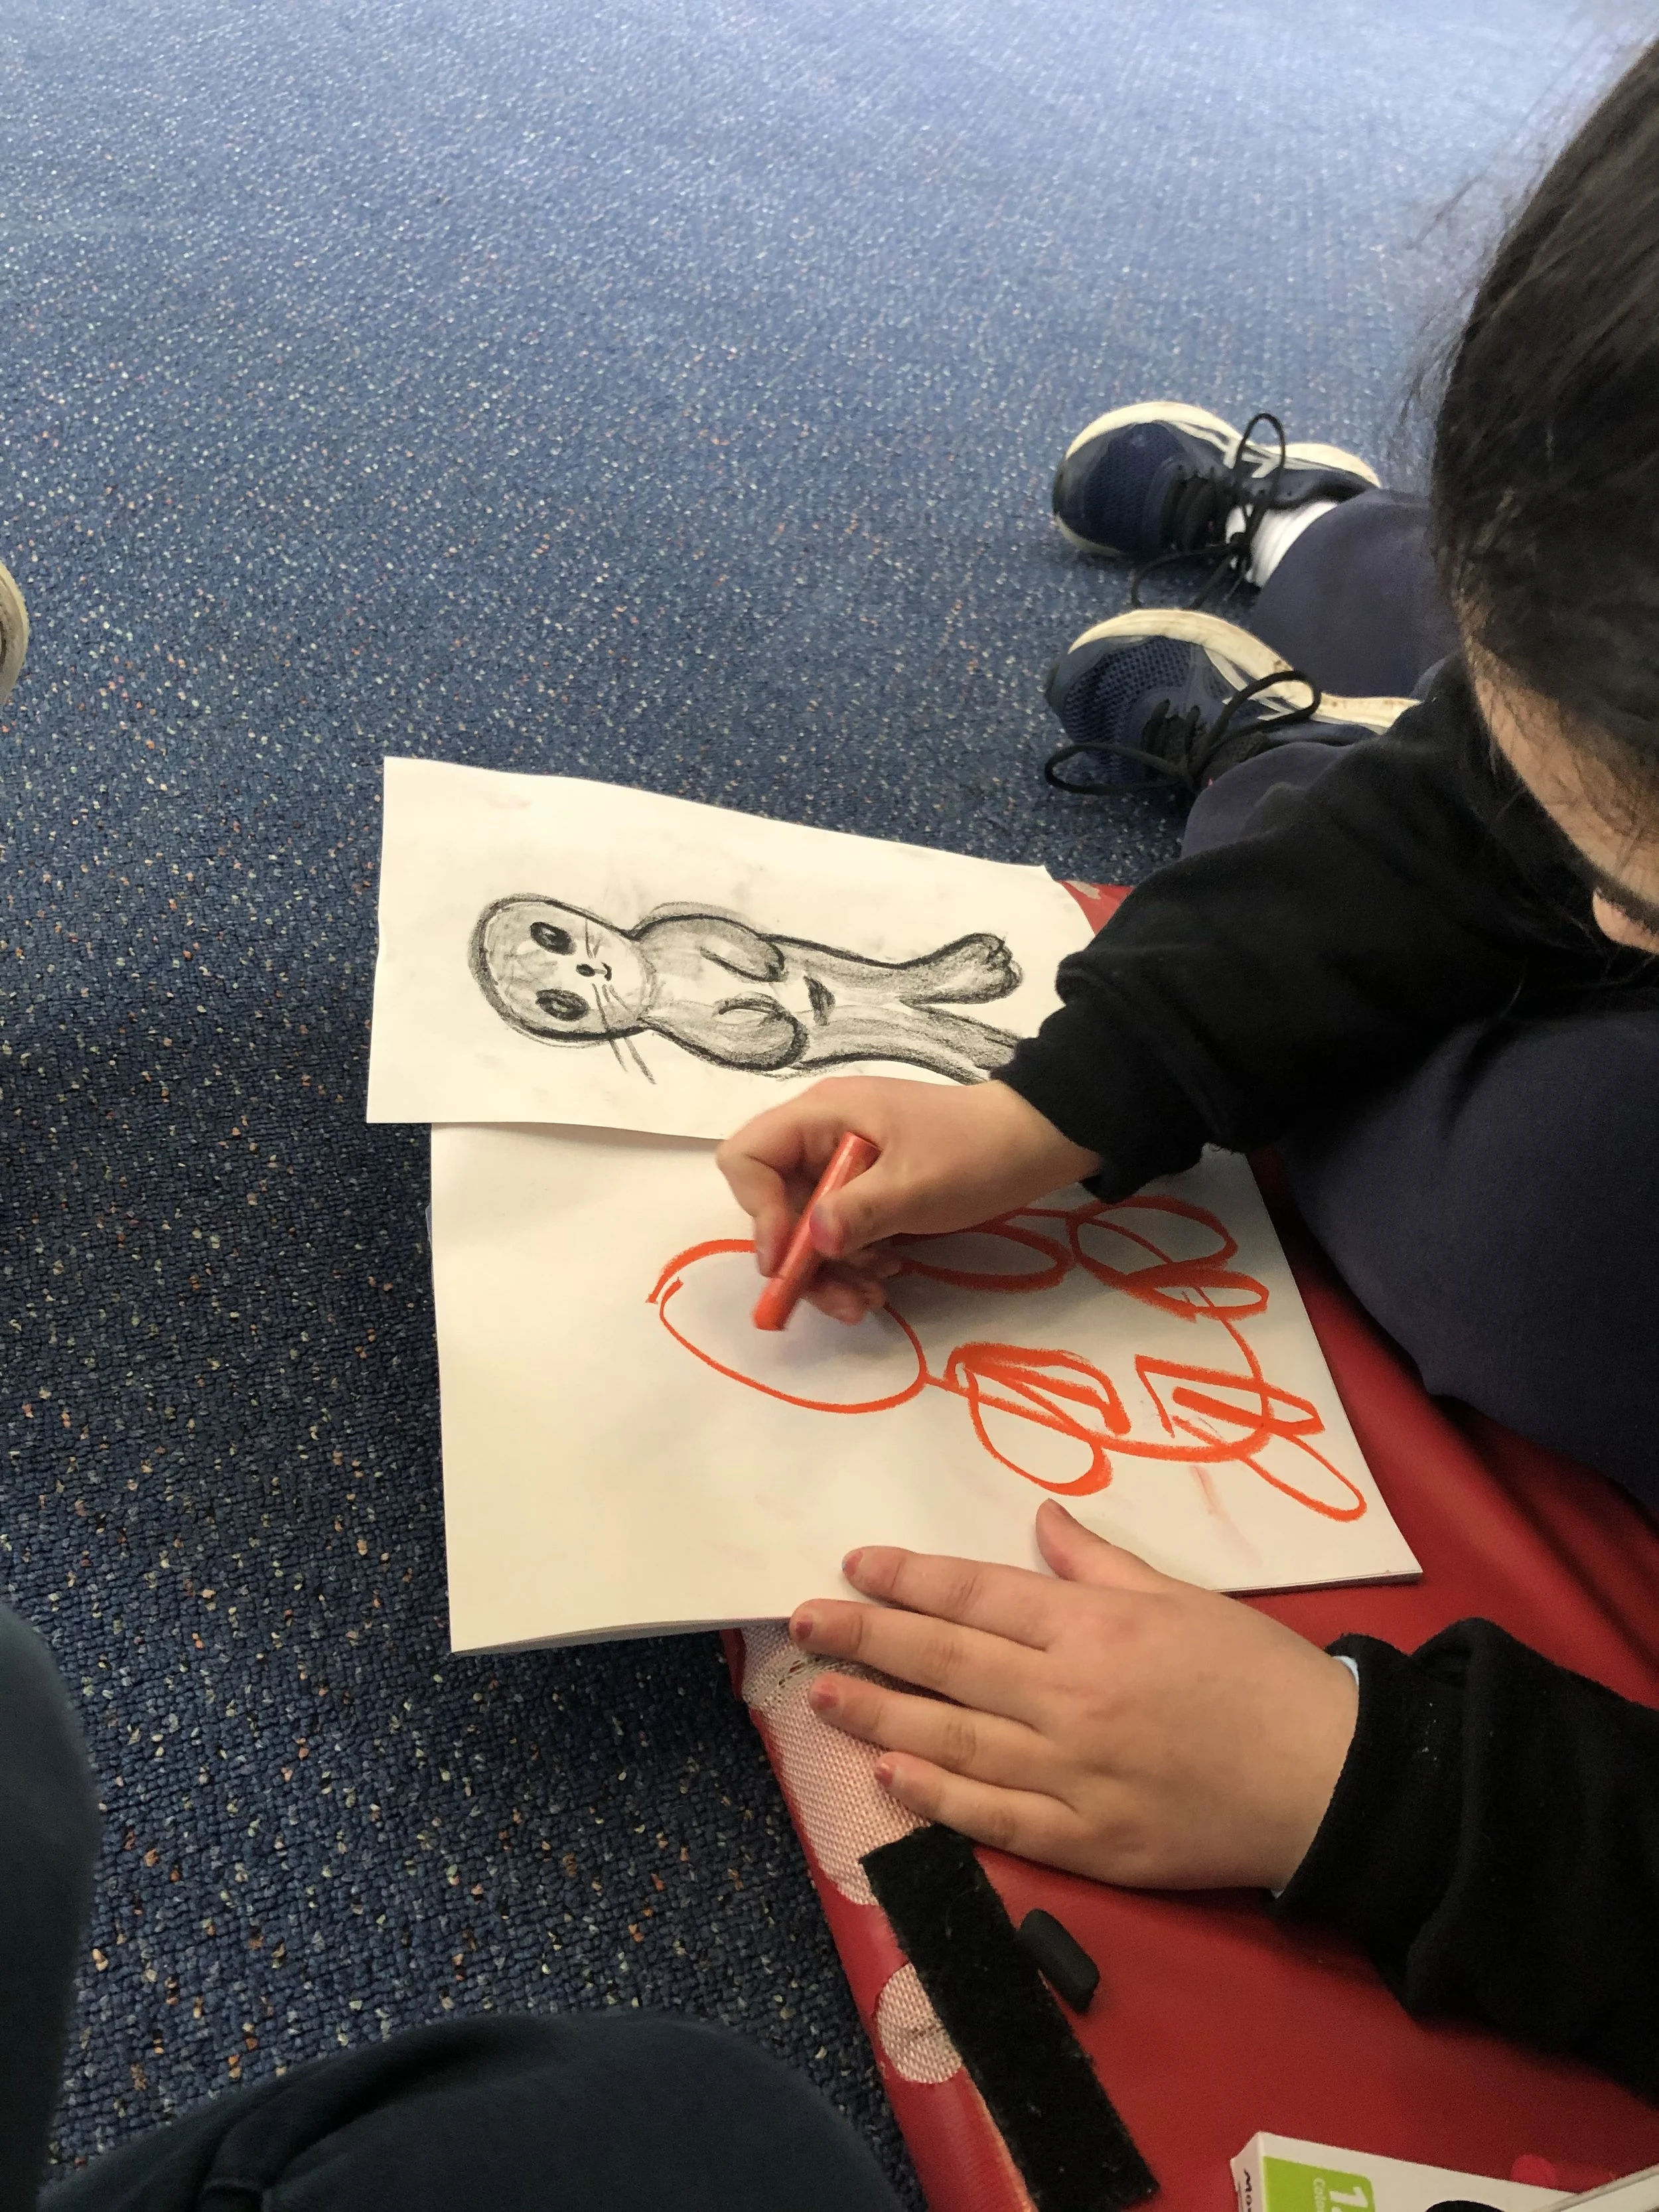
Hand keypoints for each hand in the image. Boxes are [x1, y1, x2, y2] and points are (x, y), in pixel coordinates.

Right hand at [715, 1076, 1100, 1324]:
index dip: (757, 1209)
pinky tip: (886, 1279)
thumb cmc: (976, 1151)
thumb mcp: (917, 1185)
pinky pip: (839, 1233)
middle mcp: (821, 1138)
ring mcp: (843, 1165)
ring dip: (831, 1272)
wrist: (1037, 1142)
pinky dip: (854, 1262)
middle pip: (774, 1205)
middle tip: (841, 1301)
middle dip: (801, 1260)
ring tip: (872, 1299)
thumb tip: (808, 1242)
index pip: (748, 1157)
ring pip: (806, 1230)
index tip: (789, 1257)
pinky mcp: (867, 1190)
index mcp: (821, 1116)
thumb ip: (858, 1212)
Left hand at [789, 1501, 1358, 1891]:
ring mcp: (1074, 1775)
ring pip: (955, 1739)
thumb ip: (1100, 1563)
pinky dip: (939, 1795)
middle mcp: (1070, 1697)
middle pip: (948, 1661)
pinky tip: (890, 1772)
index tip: (856, 1565)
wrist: (1330, 1781)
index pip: (978, 1595)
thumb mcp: (1183, 1597)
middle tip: (803, 1622)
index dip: (911, 1579)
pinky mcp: (1088, 1841)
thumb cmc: (1260, 1676)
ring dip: (881, 1711)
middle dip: (868, 1636)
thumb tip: (1041, 1520)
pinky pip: (996, 1815)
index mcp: (1095, 1628)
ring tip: (823, 1692)